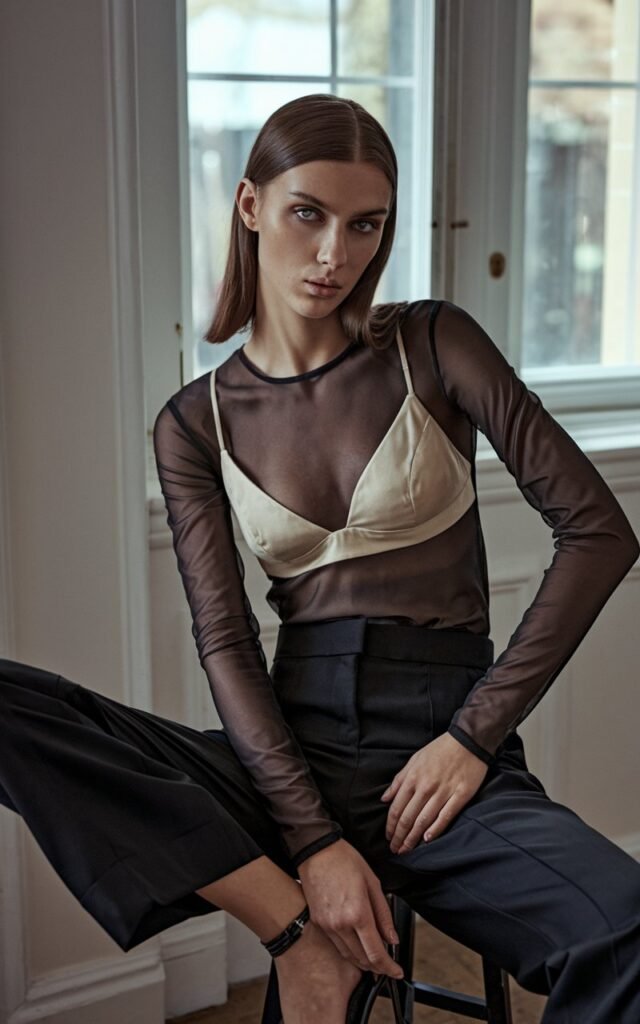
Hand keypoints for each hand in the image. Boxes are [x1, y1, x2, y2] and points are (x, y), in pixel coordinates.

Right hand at [296, 838, 403, 979]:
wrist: (316, 851)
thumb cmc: (344, 860)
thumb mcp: (373, 883)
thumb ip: (384, 914)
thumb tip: (392, 938)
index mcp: (357, 913)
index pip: (376, 953)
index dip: (389, 967)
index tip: (397, 971)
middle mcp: (340, 924)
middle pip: (363, 959)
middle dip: (379, 967)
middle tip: (389, 966)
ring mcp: (327, 926)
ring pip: (349, 956)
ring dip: (364, 962)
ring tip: (376, 960)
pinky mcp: (318, 923)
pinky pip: (337, 946)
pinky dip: (350, 952)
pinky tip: (358, 947)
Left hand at [381, 732, 488, 852]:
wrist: (468, 741)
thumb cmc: (440, 750)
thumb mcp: (414, 760)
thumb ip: (399, 780)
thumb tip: (384, 798)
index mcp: (413, 778)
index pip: (396, 808)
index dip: (390, 825)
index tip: (388, 837)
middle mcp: (425, 787)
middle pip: (408, 818)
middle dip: (399, 836)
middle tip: (395, 850)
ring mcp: (443, 792)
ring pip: (424, 820)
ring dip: (413, 838)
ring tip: (407, 850)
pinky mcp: (460, 795)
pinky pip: (445, 816)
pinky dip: (436, 829)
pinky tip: (428, 840)